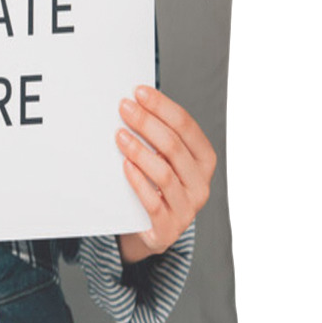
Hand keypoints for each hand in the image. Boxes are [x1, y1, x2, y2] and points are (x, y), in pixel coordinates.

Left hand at [115, 86, 216, 263]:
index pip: (186, 127)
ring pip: (164, 174)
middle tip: (123, 108)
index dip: (163, 107)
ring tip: (119, 136)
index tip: (139, 92)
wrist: (150, 230)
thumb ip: (156, 137)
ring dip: (140, 151)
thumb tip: (133, 104)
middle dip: (147, 123)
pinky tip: (124, 167)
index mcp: (203, 160)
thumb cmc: (156, 186)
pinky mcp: (168, 227)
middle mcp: (200, 183)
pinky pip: (153, 202)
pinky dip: (138, 182)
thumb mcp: (163, 160)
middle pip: (174, 147)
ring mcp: (187, 207)